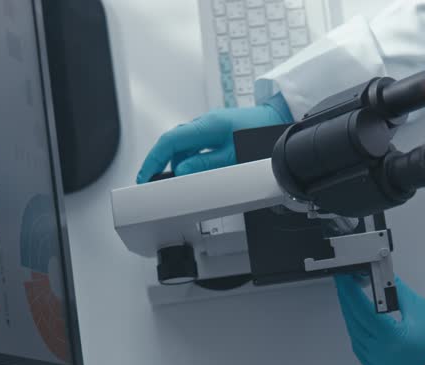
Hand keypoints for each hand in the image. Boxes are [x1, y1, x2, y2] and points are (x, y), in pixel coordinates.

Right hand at [136, 98, 291, 182]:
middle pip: (174, 143)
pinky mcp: (217, 131)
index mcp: (207, 126)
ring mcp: (211, 126)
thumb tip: (181, 171)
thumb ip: (205, 164)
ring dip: (179, 162)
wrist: (280, 121)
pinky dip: (191, 158)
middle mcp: (206, 123)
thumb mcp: (234, 156)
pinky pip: (197, 145)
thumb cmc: (262, 135)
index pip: (169, 141)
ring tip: (178, 181)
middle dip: (162, 162)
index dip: (153, 159)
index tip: (144, 176)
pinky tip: (195, 171)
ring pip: (185, 145)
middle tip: (155, 182)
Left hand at [335, 275, 424, 364]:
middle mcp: (382, 354)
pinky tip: (358, 326)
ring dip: (352, 319)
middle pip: (355, 323)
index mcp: (391, 337)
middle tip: (345, 287)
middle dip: (348, 302)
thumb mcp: (416, 307)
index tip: (344, 280)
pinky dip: (358, 337)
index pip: (361, 309)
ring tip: (351, 303)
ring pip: (356, 338)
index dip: (350, 292)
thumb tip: (380, 277)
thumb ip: (393, 291)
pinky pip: (361, 353)